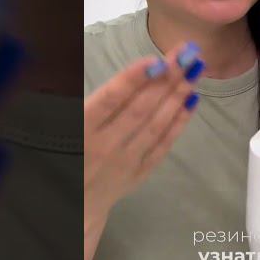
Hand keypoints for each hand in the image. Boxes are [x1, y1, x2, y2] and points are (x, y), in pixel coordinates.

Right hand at [83, 42, 203, 223]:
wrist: (70, 205)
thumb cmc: (66, 154)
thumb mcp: (64, 127)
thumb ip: (94, 102)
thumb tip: (132, 71)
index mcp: (81, 131)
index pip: (110, 100)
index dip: (133, 79)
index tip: (155, 60)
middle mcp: (104, 146)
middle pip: (140, 109)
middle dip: (166, 79)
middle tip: (187, 54)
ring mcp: (124, 162)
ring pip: (155, 126)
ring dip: (177, 96)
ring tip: (194, 71)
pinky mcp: (139, 174)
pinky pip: (162, 146)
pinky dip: (178, 123)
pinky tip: (191, 101)